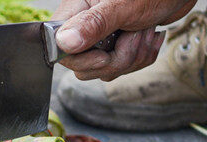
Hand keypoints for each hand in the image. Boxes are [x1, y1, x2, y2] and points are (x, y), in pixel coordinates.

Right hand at [51, 0, 196, 80]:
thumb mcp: (123, 5)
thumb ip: (93, 23)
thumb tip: (64, 42)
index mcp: (76, 11)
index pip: (59, 48)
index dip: (81, 59)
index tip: (104, 55)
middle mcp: (83, 26)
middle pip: (82, 66)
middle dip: (114, 60)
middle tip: (132, 35)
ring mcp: (100, 38)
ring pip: (103, 70)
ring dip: (132, 57)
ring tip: (143, 31)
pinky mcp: (116, 47)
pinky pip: (120, 68)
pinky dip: (140, 57)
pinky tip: (147, 36)